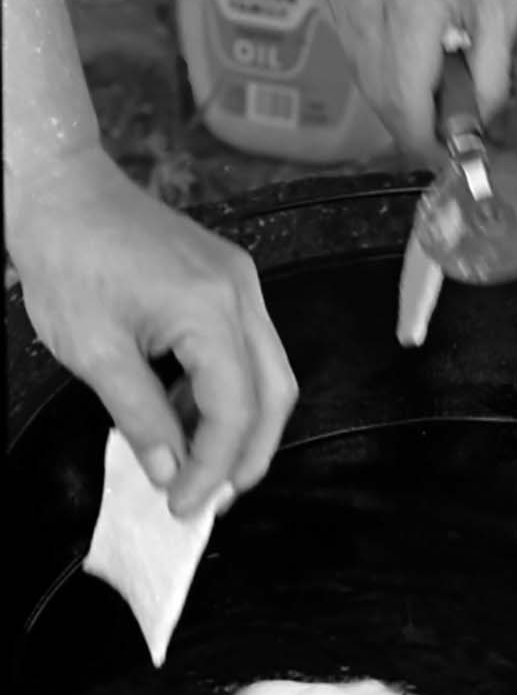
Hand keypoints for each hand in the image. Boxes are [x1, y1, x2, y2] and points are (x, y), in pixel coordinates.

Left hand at [5, 146, 296, 518]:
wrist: (63, 190)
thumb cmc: (69, 258)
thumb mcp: (94, 353)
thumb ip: (140, 416)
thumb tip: (167, 470)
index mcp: (210, 308)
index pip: (236, 408)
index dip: (213, 466)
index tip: (183, 503)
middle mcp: (241, 292)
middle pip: (275, 391)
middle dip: (249, 453)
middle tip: (212, 498)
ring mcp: (240, 280)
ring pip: (269, 369)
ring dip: (241, 423)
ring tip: (197, 463)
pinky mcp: (228, 276)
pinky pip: (246, 344)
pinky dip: (227, 388)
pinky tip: (187, 413)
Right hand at [320, 0, 516, 161]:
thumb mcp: (503, 4)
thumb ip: (488, 74)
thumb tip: (473, 128)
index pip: (403, 95)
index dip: (424, 137)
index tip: (447, 153)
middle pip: (375, 90)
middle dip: (411, 121)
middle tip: (447, 129)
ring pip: (359, 68)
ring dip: (393, 90)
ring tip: (437, 78)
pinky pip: (350, 39)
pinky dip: (378, 57)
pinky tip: (411, 43)